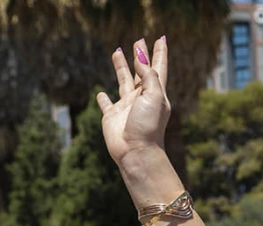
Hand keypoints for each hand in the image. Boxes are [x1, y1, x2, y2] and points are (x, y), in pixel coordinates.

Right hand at [96, 37, 170, 166]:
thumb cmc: (148, 125)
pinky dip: (103, 99)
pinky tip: (101, 94)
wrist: (135, 151)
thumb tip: (140, 58)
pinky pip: (106, 104)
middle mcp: (142, 98)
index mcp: (156, 93)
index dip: (159, 53)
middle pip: (140, 71)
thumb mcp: (154, 96)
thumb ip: (148, 76)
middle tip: (138, 40)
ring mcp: (126, 107)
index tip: (161, 38)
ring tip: (117, 51)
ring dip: (121, 67)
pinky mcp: (112, 116)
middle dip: (140, 55)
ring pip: (123, 81)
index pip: (158, 68)